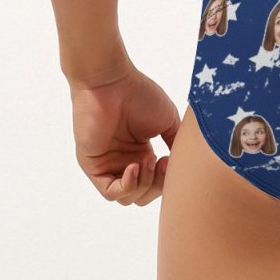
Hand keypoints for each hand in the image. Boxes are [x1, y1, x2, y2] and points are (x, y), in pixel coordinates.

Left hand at [69, 63, 180, 205]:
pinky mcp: (93, 166)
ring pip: (129, 198)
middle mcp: (125, 161)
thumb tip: (185, 165)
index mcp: (142, 153)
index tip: (173, 159)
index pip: (157, 183)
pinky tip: (135, 166)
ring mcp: (108, 165)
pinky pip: (111, 192)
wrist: (112, 82)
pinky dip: (128, 186)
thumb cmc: (139, 94)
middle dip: (158, 186)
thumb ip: (177, 144)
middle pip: (144, 195)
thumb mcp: (168, 121)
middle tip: (163, 163)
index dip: (168, 179)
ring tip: (148, 159)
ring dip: (144, 184)